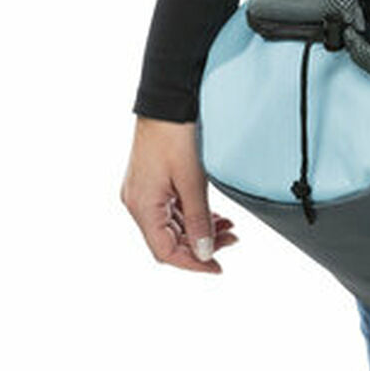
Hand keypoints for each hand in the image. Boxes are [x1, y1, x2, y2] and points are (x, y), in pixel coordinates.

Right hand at [121, 116, 239, 272]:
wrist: (166, 102)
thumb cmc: (174, 135)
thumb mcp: (192, 180)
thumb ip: (199, 219)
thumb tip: (205, 251)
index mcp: (142, 206)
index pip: (165, 251)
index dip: (192, 263)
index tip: (217, 267)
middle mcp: (137, 203)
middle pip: (168, 239)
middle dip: (201, 244)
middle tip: (232, 241)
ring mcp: (143, 192)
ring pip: (171, 224)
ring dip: (198, 229)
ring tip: (228, 227)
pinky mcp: (151, 182)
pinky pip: (171, 209)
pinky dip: (191, 215)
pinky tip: (212, 215)